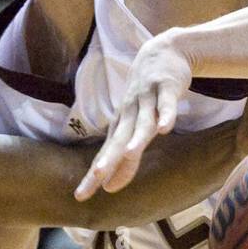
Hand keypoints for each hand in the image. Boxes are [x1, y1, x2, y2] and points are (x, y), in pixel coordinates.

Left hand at [75, 31, 192, 199]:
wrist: (163, 52)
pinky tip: (166, 129)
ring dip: (137, 138)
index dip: (94, 176)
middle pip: (118, 141)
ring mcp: (147, 100)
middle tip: (96, 178)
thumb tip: (109, 187)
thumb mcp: (134, 126)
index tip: (80, 197)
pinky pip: (167, 105)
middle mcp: (129, 114)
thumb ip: (125, 157)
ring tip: (131, 153)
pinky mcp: (166, 89)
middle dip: (108, 160)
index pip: (105, 155)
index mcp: (120, 125)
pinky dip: (167, 115)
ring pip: (142, 123)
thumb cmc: (145, 96)